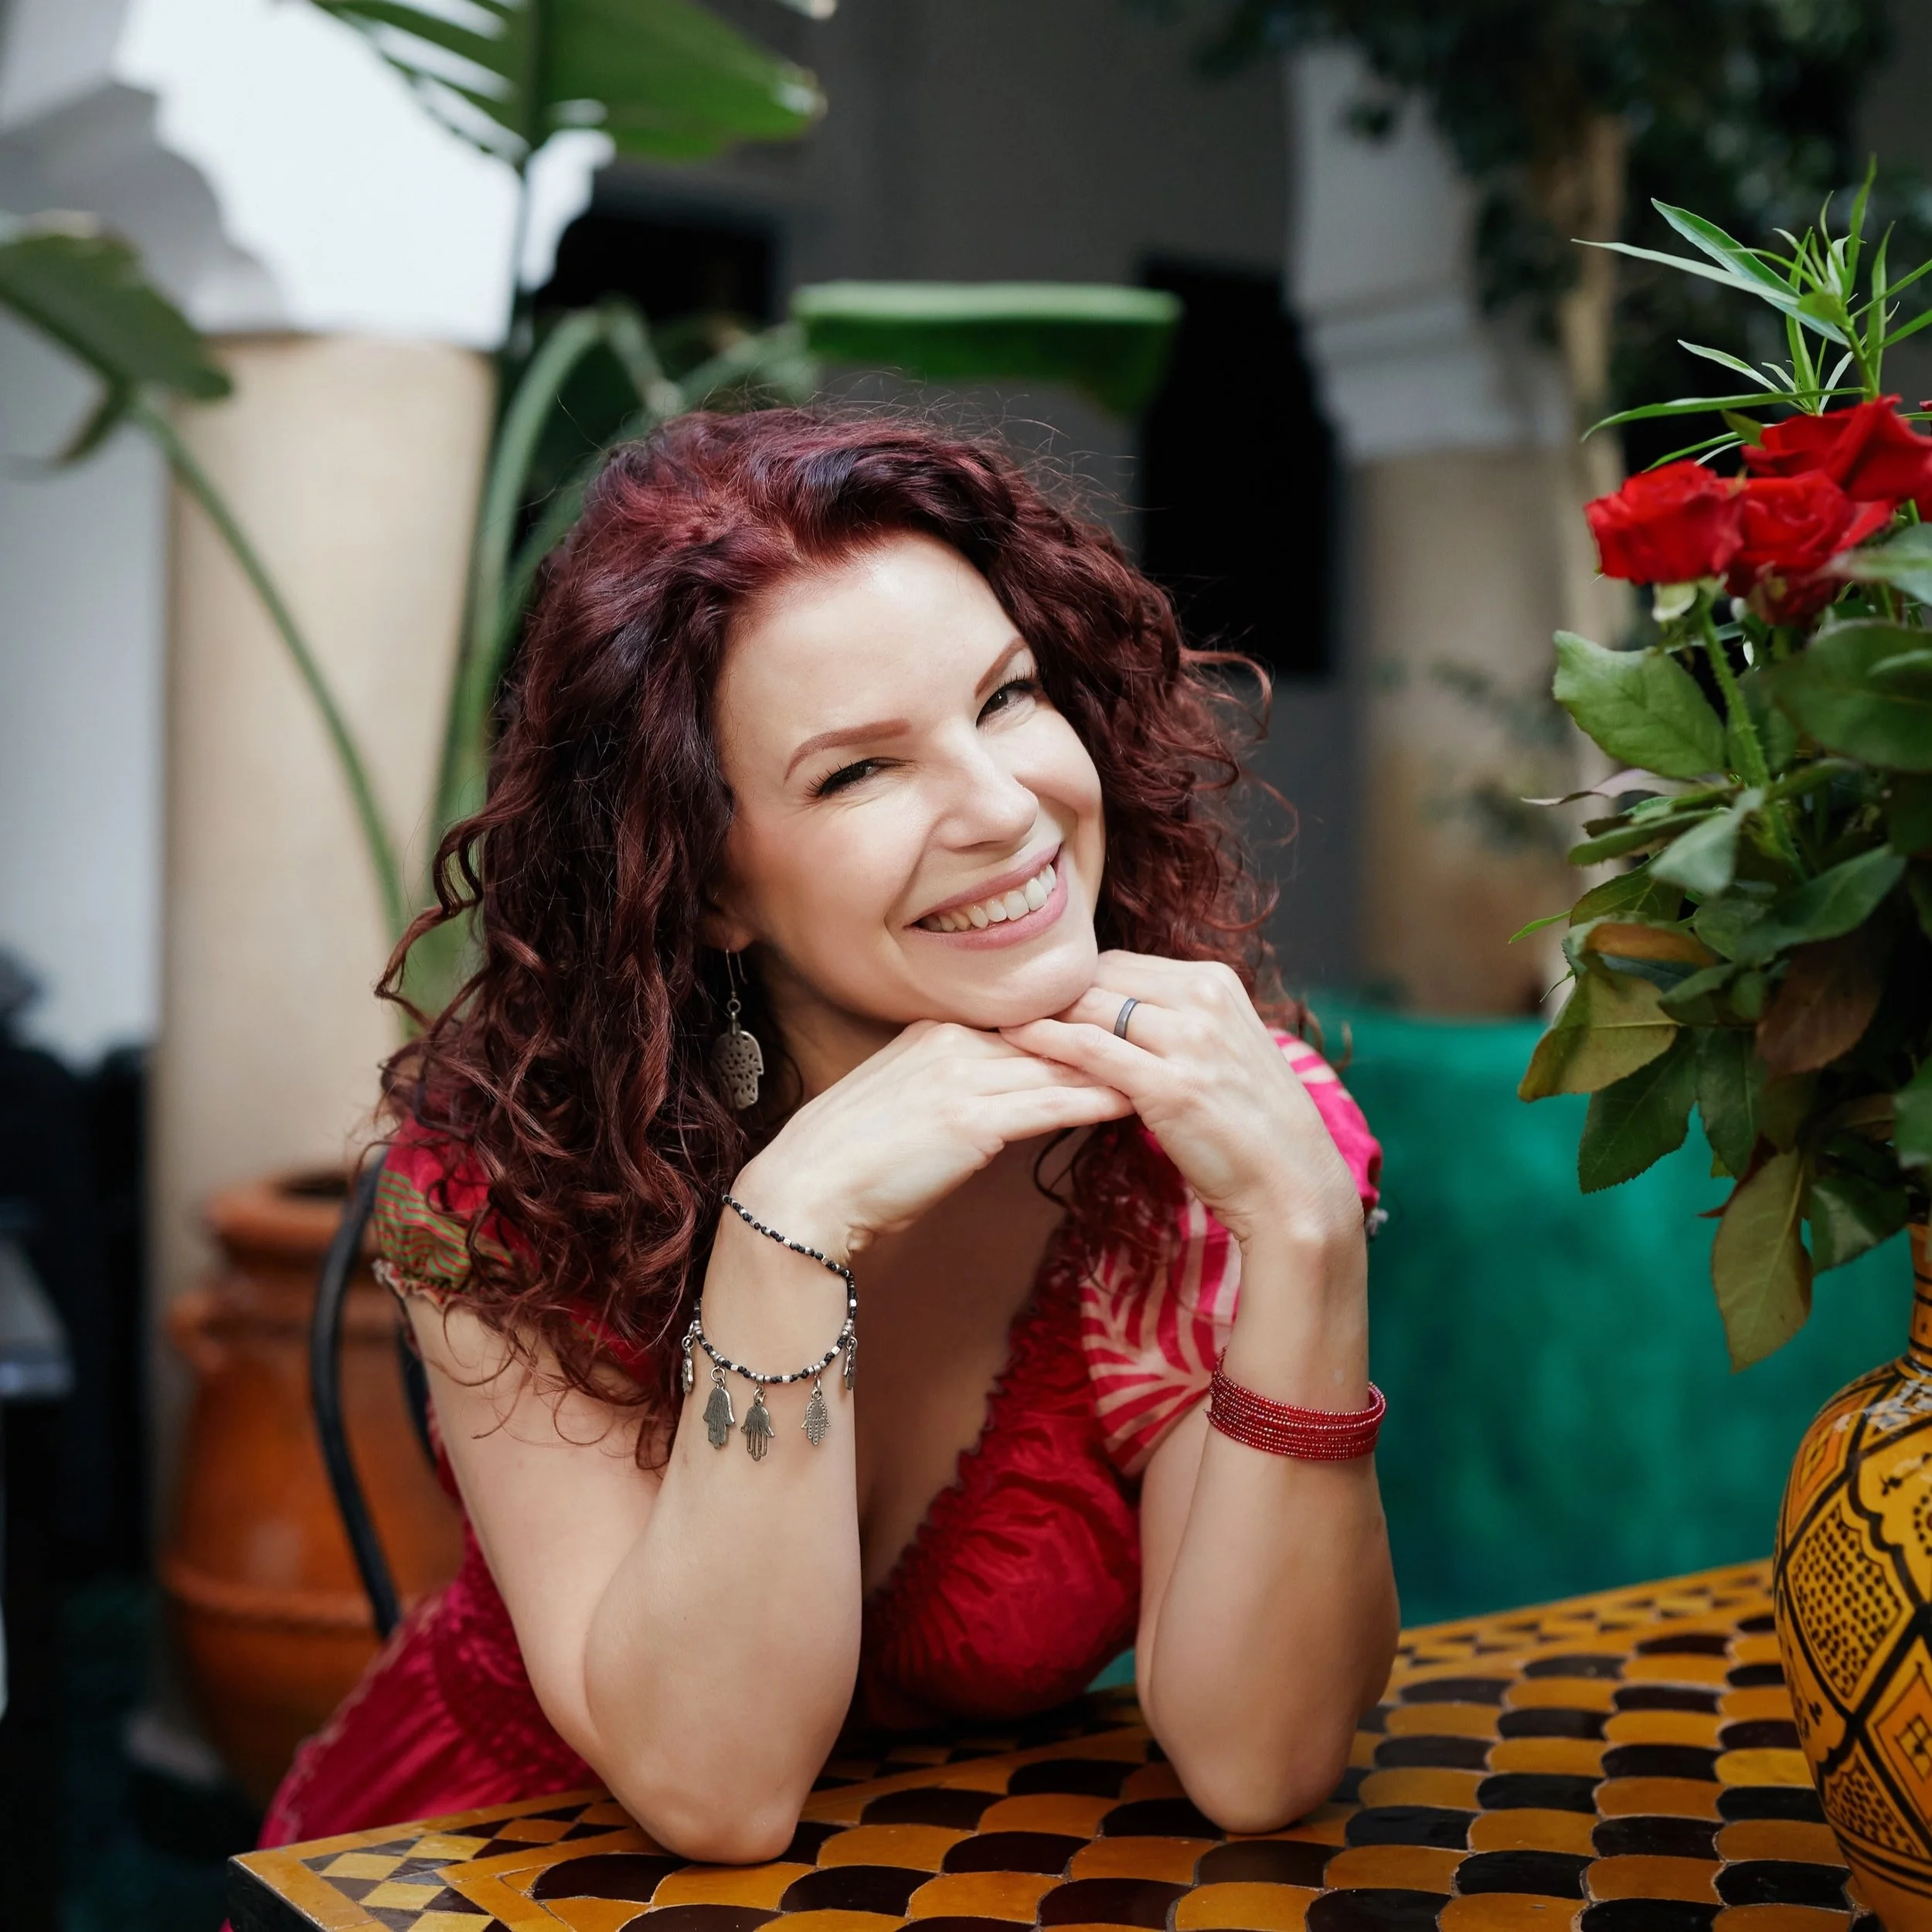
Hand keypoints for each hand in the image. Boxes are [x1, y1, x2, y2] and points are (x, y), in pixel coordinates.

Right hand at [736, 1021, 1132, 1258]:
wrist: (807, 1190)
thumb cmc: (857, 1158)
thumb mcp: (909, 1098)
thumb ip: (958, 1080)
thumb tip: (1010, 1083)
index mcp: (936, 1030)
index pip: (1026, 1019)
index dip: (1079, 1024)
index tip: (1126, 1025)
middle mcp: (951, 1041)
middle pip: (1049, 1033)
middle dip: (1109, 1037)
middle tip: (1166, 1039)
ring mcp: (959, 1077)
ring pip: (1055, 1064)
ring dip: (1113, 1065)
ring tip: (1165, 1066)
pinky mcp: (968, 1121)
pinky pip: (1046, 1104)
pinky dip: (1092, 1100)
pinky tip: (1130, 1101)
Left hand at [1000, 954, 1361, 1250]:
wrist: (1293, 1183)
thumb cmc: (1251, 1125)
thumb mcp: (1220, 1051)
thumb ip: (1175, 1022)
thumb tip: (1116, 1011)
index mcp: (1215, 982)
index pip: (1123, 964)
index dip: (1075, 982)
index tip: (1034, 997)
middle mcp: (1204, 999)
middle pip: (1101, 978)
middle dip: (1050, 993)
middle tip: (996, 1003)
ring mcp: (1189, 1040)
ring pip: (1091, 1007)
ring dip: (1039, 1012)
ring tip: (991, 1018)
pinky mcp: (1170, 1084)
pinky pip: (1091, 1050)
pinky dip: (1048, 1041)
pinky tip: (1013, 1041)